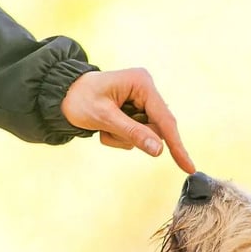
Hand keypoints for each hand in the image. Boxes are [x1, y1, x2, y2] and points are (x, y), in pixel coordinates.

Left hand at [61, 68, 195, 172]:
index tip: (189, 167)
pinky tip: (105, 128)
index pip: (165, 121)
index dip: (177, 146)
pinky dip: (120, 137)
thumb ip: (133, 133)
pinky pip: (138, 135)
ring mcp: (142, 101)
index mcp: (142, 84)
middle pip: (157, 130)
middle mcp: (146, 90)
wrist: (61, 95)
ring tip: (103, 127)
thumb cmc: (79, 100)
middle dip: (133, 137)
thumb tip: (159, 150)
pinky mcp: (136, 111)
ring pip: (147, 135)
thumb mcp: (105, 118)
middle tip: (107, 131)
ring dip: (124, 138)